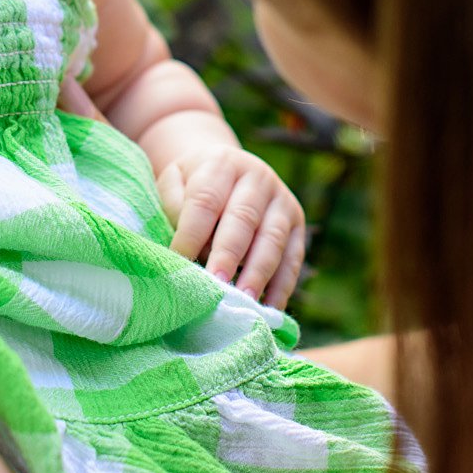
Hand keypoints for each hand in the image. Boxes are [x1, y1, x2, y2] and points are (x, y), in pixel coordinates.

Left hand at [156, 139, 307, 308]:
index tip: (178, 265)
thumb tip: (184, 251)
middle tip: (217, 285)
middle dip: (229, 255)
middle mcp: (258, 177)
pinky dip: (282, 285)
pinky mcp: (298, 222)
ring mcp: (282, 200)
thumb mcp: (174, 182)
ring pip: (272, 239)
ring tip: (244, 301)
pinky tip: (270, 308)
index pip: (205, 201)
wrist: (229, 169)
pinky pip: (293, 257)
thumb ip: (175, 209)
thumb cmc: (193, 184)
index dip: (191, 234)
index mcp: (222, 164)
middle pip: (242, 219)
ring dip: (259, 273)